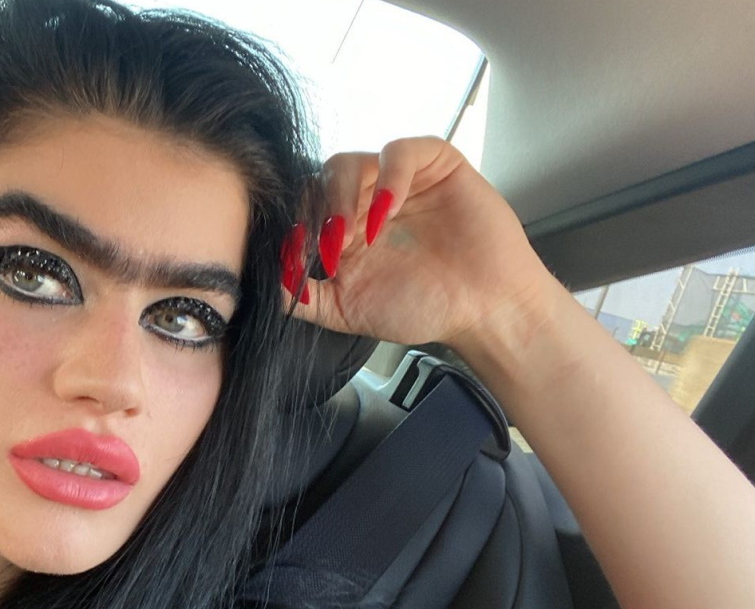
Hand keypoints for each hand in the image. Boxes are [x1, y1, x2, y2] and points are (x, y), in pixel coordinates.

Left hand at [286, 137, 557, 357]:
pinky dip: (388, 175)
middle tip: (331, 245)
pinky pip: (399, 150)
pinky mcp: (434, 164)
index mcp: (344, 230)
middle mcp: (366, 200)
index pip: (303, 207)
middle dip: (318, 211)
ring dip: (343, 194)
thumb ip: (306, 299)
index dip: (296, 225)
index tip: (299, 255)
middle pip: (320, 180)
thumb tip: (270, 282)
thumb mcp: (348, 311)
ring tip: (356, 233)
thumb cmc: (424, 308)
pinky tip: (387, 211)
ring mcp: (397, 180)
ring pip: (350, 161)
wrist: (484, 310)